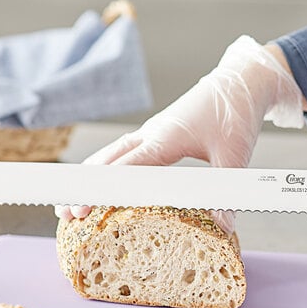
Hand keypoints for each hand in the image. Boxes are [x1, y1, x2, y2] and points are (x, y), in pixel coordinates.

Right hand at [56, 35, 303, 233]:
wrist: (241, 82)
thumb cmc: (235, 111)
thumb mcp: (235, 153)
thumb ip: (226, 190)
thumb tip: (223, 225)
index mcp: (165, 137)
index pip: (125, 168)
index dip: (102, 190)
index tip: (81, 208)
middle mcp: (152, 133)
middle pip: (109, 161)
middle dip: (85, 186)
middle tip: (65, 212)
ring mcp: (152, 131)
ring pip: (112, 153)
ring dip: (92, 175)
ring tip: (72, 200)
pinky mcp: (158, 132)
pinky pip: (124, 150)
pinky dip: (108, 165)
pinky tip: (103, 177)